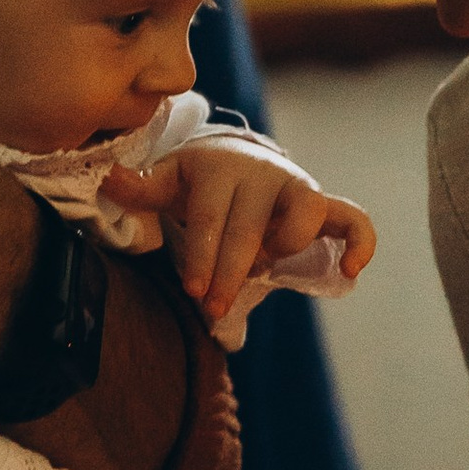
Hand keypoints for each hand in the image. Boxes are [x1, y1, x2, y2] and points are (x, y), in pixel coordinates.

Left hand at [103, 146, 374, 332]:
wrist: (238, 162)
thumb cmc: (199, 182)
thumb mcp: (170, 181)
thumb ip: (143, 188)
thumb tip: (109, 181)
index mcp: (220, 168)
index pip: (211, 217)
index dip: (203, 256)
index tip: (194, 291)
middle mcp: (263, 173)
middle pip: (250, 226)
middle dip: (231, 271)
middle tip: (214, 307)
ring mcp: (297, 187)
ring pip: (305, 210)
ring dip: (284, 246)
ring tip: (263, 268)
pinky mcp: (323, 204)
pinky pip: (353, 219)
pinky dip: (359, 243)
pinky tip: (348, 273)